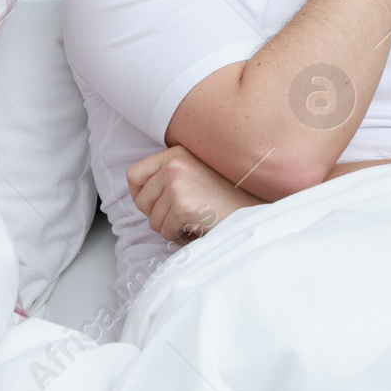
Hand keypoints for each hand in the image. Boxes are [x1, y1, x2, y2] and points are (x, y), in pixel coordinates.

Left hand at [127, 144, 267, 245]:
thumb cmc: (229, 196)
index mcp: (176, 152)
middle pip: (141, 201)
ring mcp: (178, 184)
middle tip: (183, 217)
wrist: (257, 209)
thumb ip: (172, 175)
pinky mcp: (183, 205)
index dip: (140, 195)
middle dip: (158, 216)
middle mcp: (174, 164)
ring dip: (172, 228)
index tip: (155, 206)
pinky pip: (166, 232)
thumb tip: (140, 197)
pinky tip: (200, 228)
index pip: (134, 175)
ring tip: (196, 221)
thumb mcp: (198, 172)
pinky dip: (181, 238)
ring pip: (153, 220)